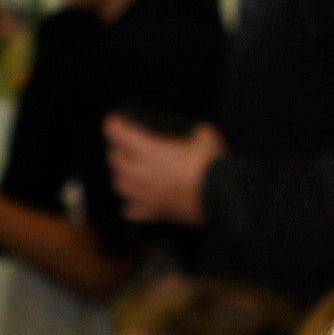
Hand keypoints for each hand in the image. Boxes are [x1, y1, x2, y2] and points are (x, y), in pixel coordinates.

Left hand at [103, 116, 221, 227]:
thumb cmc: (210, 163)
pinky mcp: (151, 213)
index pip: (117, 133)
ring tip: (129, 170)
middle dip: (116, 149)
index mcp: (148, 150)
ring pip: (118, 184)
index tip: (114, 121)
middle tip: (125, 144)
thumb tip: (193, 133)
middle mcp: (139, 173)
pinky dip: (130, 204)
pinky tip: (137, 199)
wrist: (220, 197)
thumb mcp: (204, 135)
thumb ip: (192, 132)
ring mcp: (143, 195)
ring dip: (121, 174)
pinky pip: (130, 210)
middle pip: (113, 159)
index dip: (113, 124)